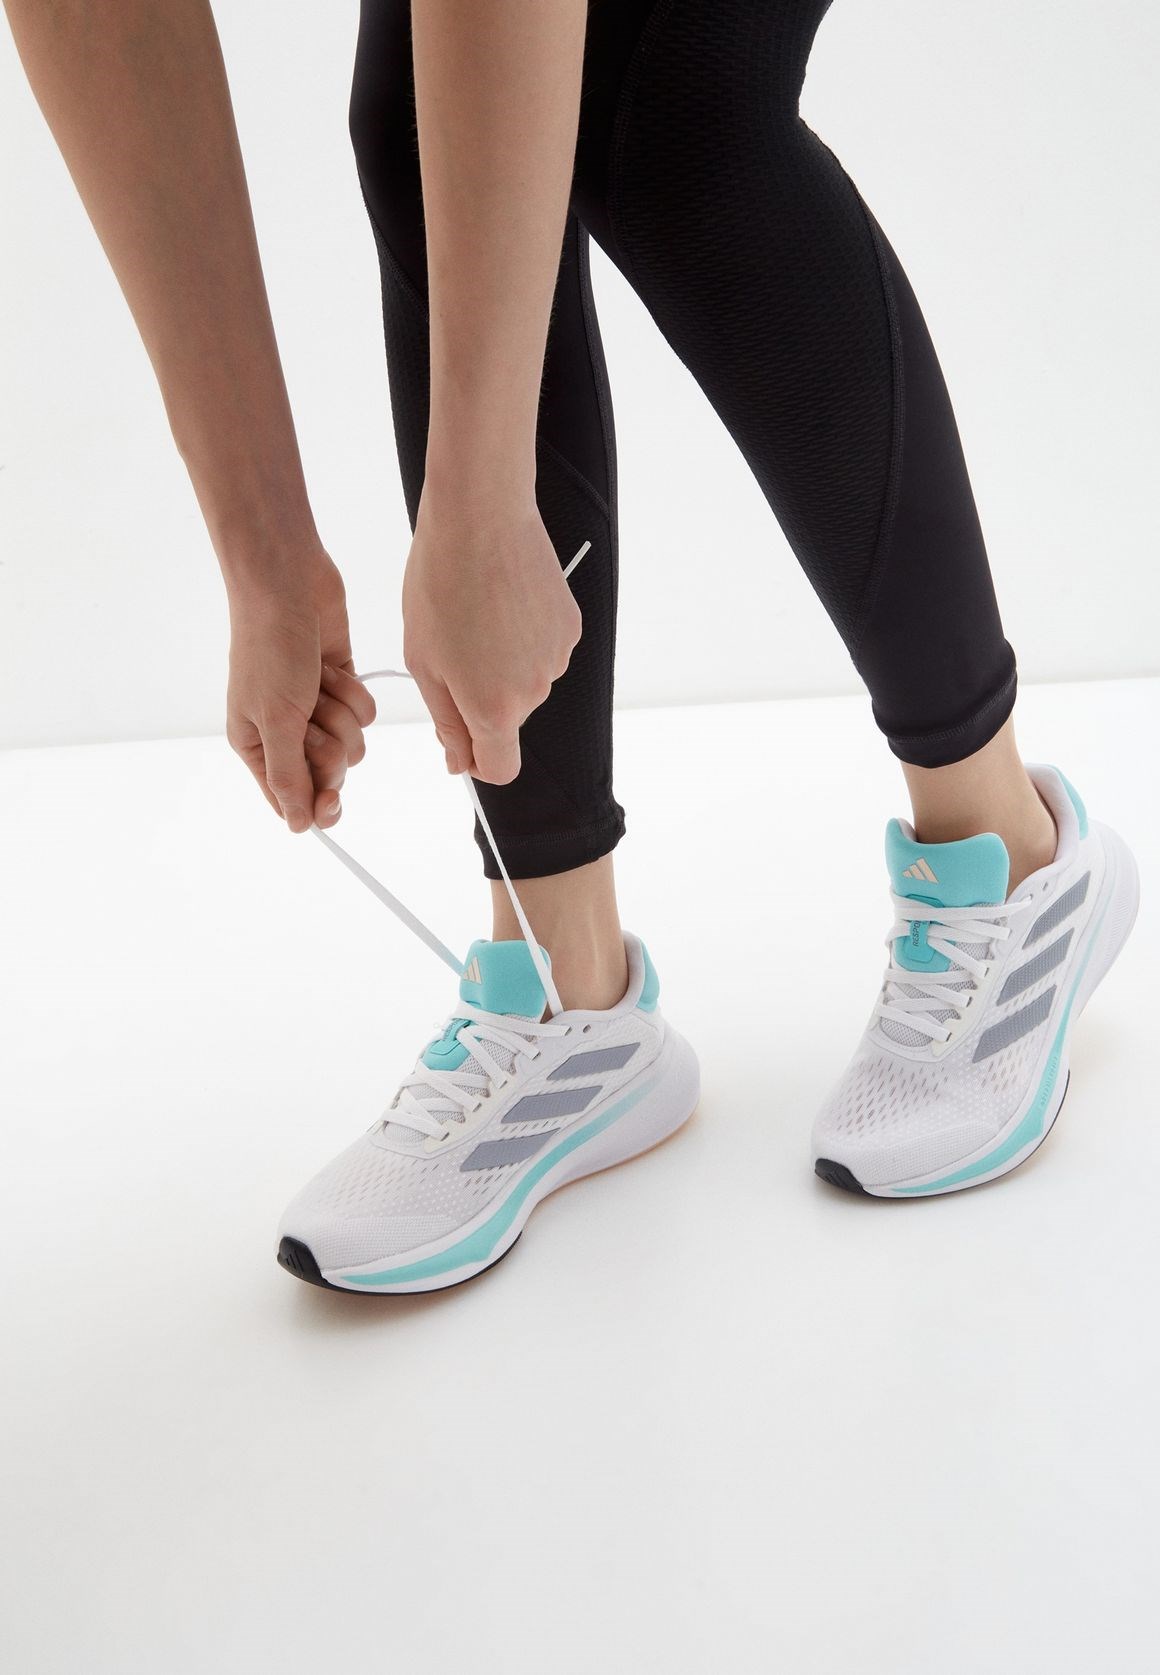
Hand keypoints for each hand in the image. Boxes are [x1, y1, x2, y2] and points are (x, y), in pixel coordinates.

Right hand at [225, 550, 375, 831]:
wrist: (286, 583)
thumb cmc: (270, 647)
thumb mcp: (276, 720)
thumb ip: (288, 777)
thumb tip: (296, 826)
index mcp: (255, 745)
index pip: (290, 798)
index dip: (314, 804)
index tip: (331, 802)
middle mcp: (284, 731)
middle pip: (329, 773)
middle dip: (330, 746)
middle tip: (313, 719)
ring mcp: (315, 708)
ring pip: (352, 743)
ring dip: (341, 714)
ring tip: (318, 684)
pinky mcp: (340, 686)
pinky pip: (364, 714)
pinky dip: (353, 692)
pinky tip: (331, 668)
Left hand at [403, 502, 580, 783]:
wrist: (481, 517)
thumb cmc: (439, 583)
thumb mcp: (424, 661)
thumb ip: (446, 721)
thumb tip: (459, 763)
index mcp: (493, 707)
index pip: (499, 768)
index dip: (477, 761)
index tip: (459, 740)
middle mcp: (534, 691)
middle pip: (508, 720)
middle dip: (480, 699)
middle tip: (451, 647)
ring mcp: (557, 658)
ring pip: (525, 684)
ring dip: (501, 665)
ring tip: (477, 616)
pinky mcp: (571, 627)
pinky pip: (543, 652)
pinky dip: (523, 640)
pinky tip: (503, 603)